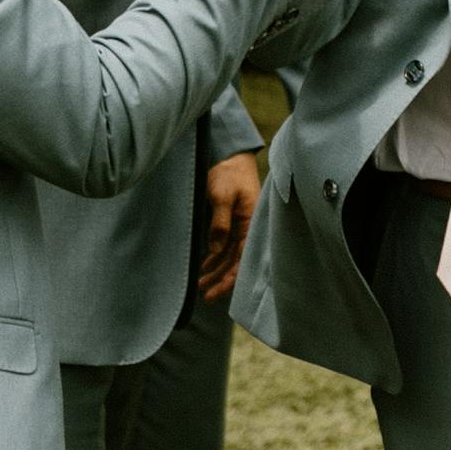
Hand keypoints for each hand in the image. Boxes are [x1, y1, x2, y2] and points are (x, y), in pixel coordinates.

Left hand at [197, 149, 260, 301]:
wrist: (229, 154)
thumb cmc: (229, 172)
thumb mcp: (222, 196)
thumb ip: (219, 223)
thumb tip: (216, 250)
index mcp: (251, 224)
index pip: (242, 259)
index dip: (230, 278)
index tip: (215, 292)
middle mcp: (247, 228)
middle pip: (235, 262)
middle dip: (220, 280)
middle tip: (204, 295)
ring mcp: (238, 225)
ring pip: (227, 256)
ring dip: (215, 270)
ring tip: (199, 284)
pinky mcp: (229, 221)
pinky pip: (223, 245)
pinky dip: (214, 257)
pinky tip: (204, 267)